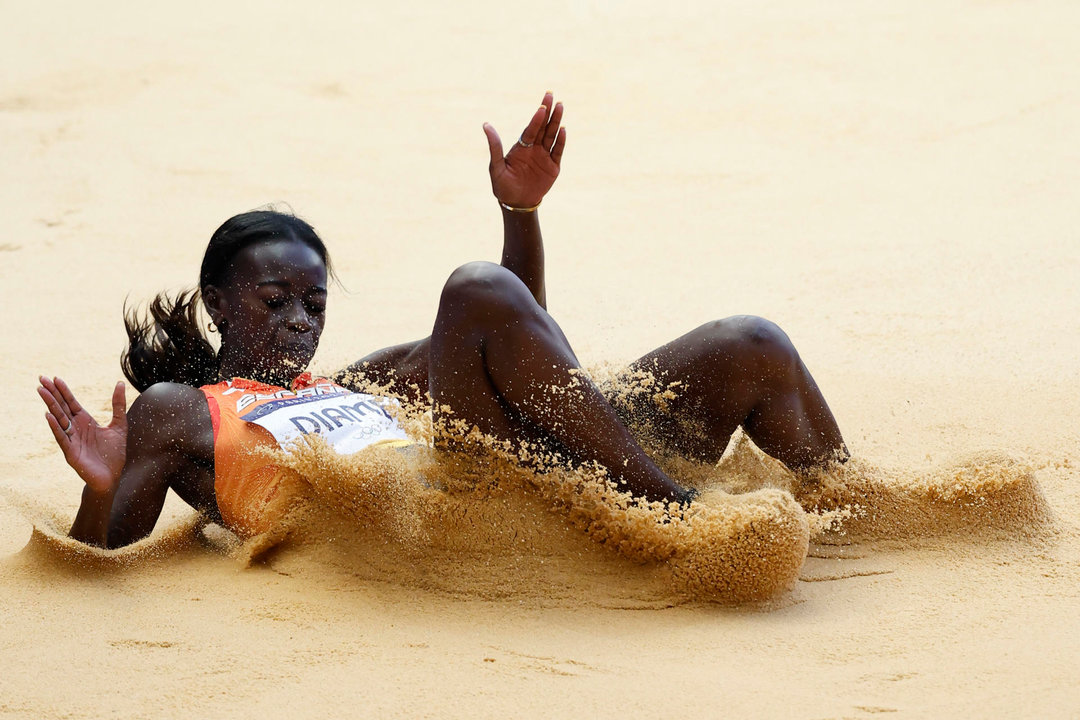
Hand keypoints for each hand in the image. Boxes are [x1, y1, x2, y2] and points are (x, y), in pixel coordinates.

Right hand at [38, 376, 127, 494]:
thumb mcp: (119, 425)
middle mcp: (76, 429)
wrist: (112, 477)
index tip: (55, 377)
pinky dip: (55, 427)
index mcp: (85, 421)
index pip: (71, 403)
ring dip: (50, 405)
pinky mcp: (70, 452)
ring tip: (41, 391)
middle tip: (41, 378)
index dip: (64, 391)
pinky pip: (61, 438)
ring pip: (59, 419)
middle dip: (52, 393)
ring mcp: (71, 440)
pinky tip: (48, 416)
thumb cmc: (113, 453)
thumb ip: (118, 406)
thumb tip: (119, 383)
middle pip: (62, 408)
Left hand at [484, 91, 566, 208]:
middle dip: (548, 112)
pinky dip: (560, 141)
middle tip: (551, 96)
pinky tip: (563, 130)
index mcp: (521, 147)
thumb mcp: (496, 166)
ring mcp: (544, 157)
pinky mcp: (553, 167)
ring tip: (560, 106)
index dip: (536, 118)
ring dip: (556, 122)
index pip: (530, 129)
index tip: (541, 107)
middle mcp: (534, 148)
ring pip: (552, 135)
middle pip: (543, 127)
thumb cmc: (503, 186)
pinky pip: (557, 151)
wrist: (516, 204)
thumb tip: (485, 125)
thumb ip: (494, 146)